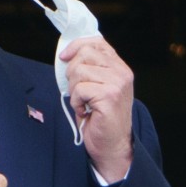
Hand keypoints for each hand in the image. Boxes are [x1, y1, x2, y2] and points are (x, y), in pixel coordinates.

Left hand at [58, 37, 133, 182]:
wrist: (112, 144)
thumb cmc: (100, 117)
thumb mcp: (96, 87)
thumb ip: (89, 68)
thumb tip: (66, 55)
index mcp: (119, 67)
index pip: (97, 42)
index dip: (76, 46)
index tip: (64, 57)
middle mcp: (121, 72)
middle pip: (84, 54)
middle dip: (72, 72)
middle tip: (78, 91)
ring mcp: (117, 83)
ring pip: (79, 71)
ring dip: (74, 90)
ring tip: (83, 102)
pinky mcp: (109, 96)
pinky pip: (79, 89)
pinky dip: (76, 102)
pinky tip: (85, 111)